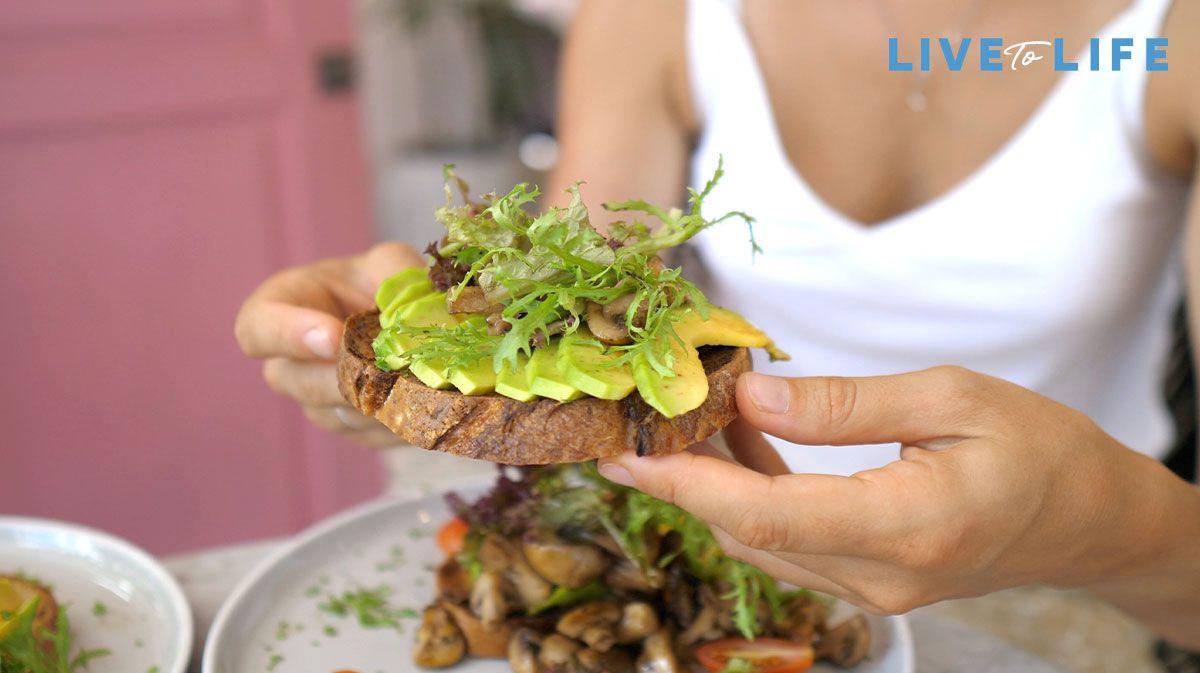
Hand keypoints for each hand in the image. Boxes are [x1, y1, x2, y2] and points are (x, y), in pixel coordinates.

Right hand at [235, 242, 423, 446]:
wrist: (407, 320)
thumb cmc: (384, 281)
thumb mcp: (389, 263)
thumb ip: (395, 274)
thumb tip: (409, 306)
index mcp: (281, 307)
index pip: (256, 329)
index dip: (290, 336)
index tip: (333, 338)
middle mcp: (289, 363)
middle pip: (301, 384)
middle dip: (348, 379)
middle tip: (390, 371)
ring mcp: (317, 402)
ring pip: (342, 416)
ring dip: (383, 402)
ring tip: (425, 382)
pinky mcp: (352, 430)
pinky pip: (372, 435)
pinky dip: (403, 420)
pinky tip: (431, 401)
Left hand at [598, 366, 1192, 620]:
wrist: (1089, 519)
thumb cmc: (1038, 448)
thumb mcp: (948, 397)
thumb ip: (843, 404)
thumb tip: (751, 395)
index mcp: (907, 527)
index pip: (767, 518)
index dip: (687, 486)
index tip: (626, 455)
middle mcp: (881, 577)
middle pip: (749, 536)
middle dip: (678, 483)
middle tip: (628, 426)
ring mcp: (873, 591)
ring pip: (761, 545)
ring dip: (712, 489)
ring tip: (678, 422)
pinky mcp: (870, 584)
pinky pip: (789, 547)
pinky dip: (751, 500)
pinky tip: (739, 445)